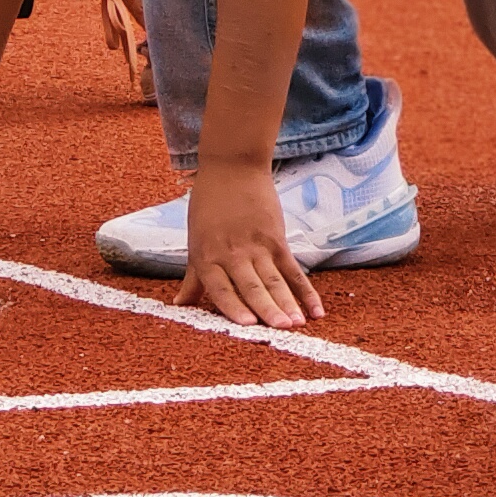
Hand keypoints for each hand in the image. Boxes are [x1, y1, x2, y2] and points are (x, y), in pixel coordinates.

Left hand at [178, 156, 319, 327]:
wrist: (232, 167)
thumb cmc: (208, 205)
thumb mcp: (195, 241)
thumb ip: (194, 277)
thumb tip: (179, 305)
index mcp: (207, 256)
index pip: (221, 288)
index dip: (234, 307)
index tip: (247, 326)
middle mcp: (232, 254)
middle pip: (252, 286)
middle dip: (267, 309)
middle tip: (280, 329)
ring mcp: (257, 246)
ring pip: (274, 280)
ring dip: (287, 303)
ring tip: (296, 324)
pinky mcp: (277, 239)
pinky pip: (293, 270)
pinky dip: (306, 291)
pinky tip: (316, 310)